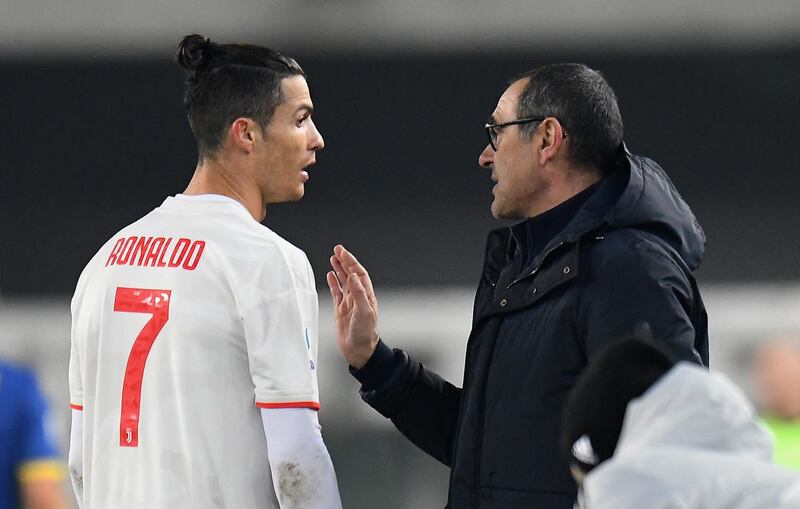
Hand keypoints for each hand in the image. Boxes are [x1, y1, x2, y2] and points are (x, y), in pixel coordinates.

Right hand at [326, 244, 378, 368]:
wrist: (359, 350)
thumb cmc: (365, 334)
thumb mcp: (364, 312)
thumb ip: (359, 293)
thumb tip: (353, 276)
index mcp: (366, 295)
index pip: (359, 273)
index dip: (351, 262)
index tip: (343, 253)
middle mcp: (358, 297)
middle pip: (351, 274)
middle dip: (344, 261)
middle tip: (337, 250)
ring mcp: (349, 303)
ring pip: (344, 282)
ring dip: (339, 270)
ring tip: (333, 258)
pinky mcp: (341, 310)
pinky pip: (337, 293)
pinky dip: (333, 283)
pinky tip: (330, 276)